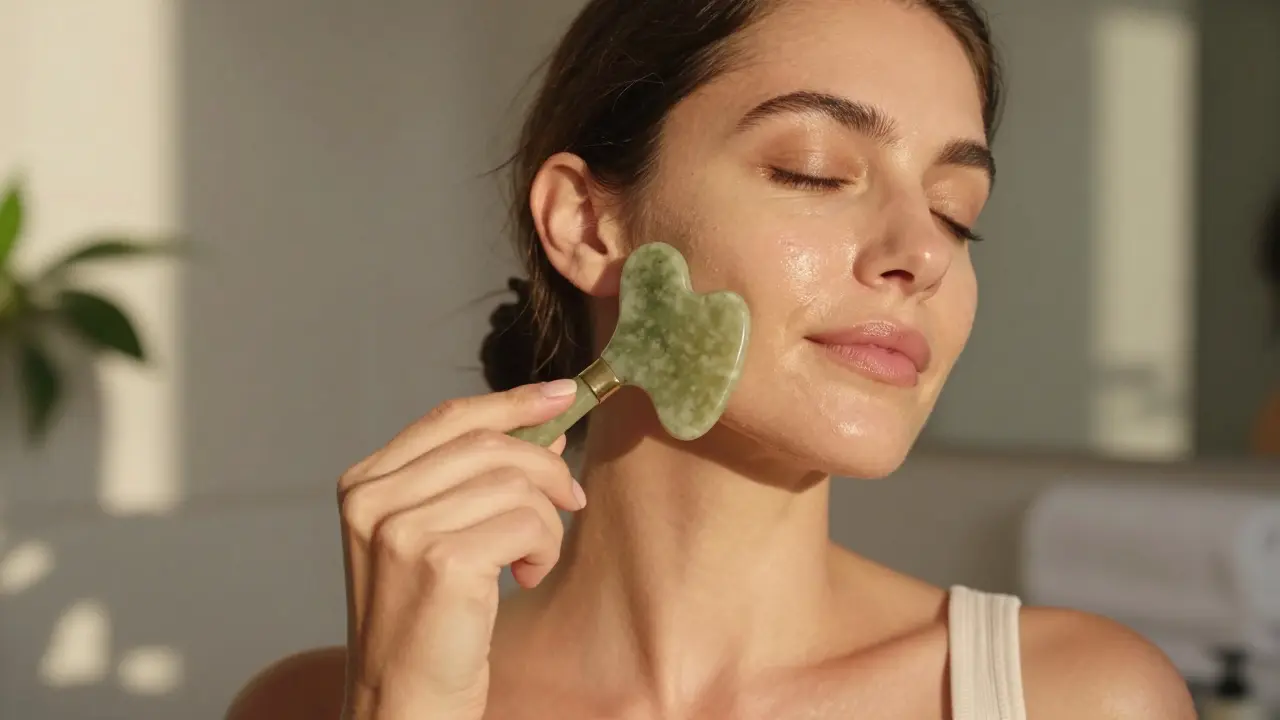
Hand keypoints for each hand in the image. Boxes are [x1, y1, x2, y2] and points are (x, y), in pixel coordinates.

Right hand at [337, 380, 585, 719]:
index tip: (563, 394)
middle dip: (547, 468)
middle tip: (571, 501)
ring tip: (530, 561)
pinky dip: (543, 547)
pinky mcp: (440, 560)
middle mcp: (373, 499)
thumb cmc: (427, 625)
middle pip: (488, 444)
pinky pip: (527, 522)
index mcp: (364, 484)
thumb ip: (479, 480)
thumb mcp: (439, 538)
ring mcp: (402, 528)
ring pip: (515, 483)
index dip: (511, 401)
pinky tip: (525, 578)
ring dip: (545, 522)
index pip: (448, 419)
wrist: (402, 703)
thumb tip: (547, 430)